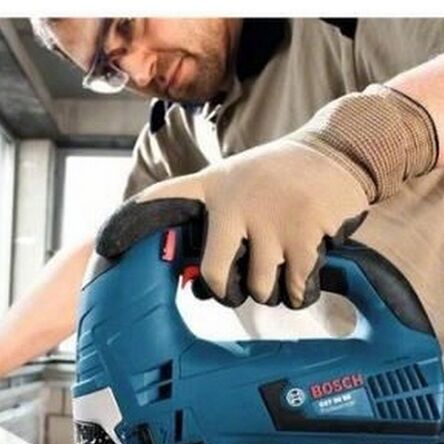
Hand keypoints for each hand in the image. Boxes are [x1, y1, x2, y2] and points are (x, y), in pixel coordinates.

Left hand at [134, 84, 436, 307]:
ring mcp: (270, 220)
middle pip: (216, 279)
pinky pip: (295, 291)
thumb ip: (212, 221)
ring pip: (259, 291)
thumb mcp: (236, 182)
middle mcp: (234, 202)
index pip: (160, 200)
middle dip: (230, 293)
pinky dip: (301, 292)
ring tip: (283, 262)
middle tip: (243, 283)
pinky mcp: (305, 235)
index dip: (128, 224)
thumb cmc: (281, 177)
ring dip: (273, 290)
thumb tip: (193, 283)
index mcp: (212, 188)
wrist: (340, 151)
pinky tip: (307, 270)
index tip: (104, 246)